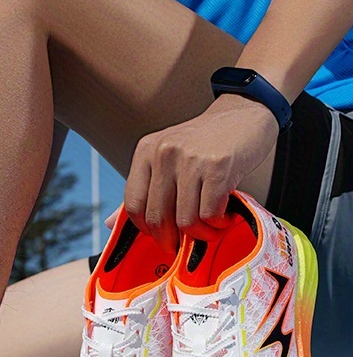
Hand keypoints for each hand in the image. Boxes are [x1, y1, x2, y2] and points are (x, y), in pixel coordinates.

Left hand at [123, 94, 279, 249]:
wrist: (246, 112)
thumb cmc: (205, 143)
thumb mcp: (167, 159)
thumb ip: (142, 192)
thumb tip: (110, 225)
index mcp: (145, 152)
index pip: (133, 205)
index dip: (146, 230)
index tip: (161, 236)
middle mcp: (164, 154)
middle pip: (158, 218)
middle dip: (172, 240)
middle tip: (186, 243)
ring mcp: (190, 160)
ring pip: (185, 221)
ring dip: (200, 234)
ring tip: (211, 227)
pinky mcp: (218, 167)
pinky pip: (210, 214)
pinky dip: (218, 224)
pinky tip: (225, 216)